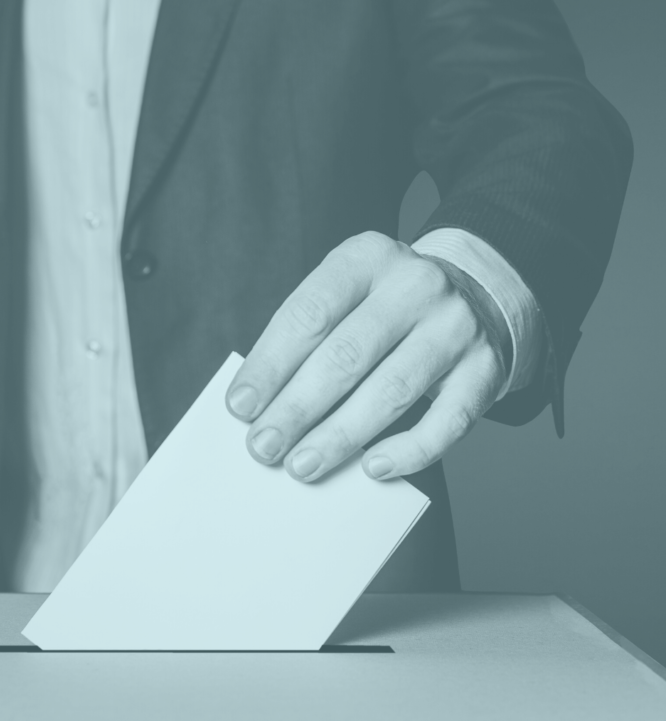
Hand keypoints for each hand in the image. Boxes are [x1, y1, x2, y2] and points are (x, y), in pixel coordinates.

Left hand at [225, 232, 510, 481]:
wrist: (474, 294)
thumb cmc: (387, 306)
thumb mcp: (347, 294)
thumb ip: (310, 337)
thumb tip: (263, 404)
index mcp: (366, 258)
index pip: (309, 314)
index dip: (270, 365)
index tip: (241, 407)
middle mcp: (414, 285)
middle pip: (346, 354)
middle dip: (297, 408)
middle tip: (263, 446)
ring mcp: (454, 326)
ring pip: (392, 389)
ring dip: (340, 435)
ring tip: (303, 464)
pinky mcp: (484, 369)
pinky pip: (447, 420)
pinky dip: (408, 451)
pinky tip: (373, 467)